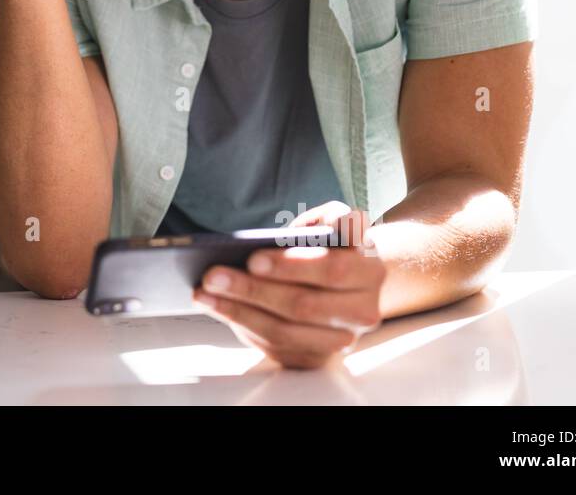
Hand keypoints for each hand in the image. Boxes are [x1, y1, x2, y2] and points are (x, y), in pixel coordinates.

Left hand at [192, 203, 386, 368]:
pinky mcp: (317, 356)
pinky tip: (217, 307)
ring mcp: (341, 339)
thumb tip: (303, 231)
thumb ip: (326, 218)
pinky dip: (242, 326)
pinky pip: (276, 348)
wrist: (349, 282)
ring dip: (238, 311)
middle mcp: (363, 310)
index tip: (252, 258)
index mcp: (370, 271)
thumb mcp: (331, 222)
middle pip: (303, 305)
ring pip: (286, 332)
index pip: (333, 270)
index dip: (292, 266)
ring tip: (205, 292)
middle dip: (253, 290)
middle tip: (213, 275)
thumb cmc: (330, 246)